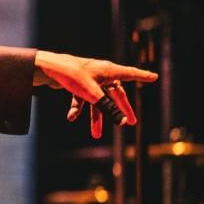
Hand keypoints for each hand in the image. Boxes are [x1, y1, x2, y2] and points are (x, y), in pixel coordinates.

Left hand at [33, 50, 157, 138]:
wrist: (49, 68)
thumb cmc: (73, 75)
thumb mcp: (93, 94)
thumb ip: (108, 108)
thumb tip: (121, 121)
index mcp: (109, 71)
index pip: (130, 74)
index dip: (142, 77)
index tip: (154, 77)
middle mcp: (101, 74)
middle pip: (115, 94)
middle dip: (122, 109)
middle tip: (131, 122)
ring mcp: (89, 80)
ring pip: (97, 101)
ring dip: (96, 118)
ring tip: (95, 135)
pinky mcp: (78, 85)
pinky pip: (82, 99)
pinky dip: (78, 109)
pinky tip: (71, 117)